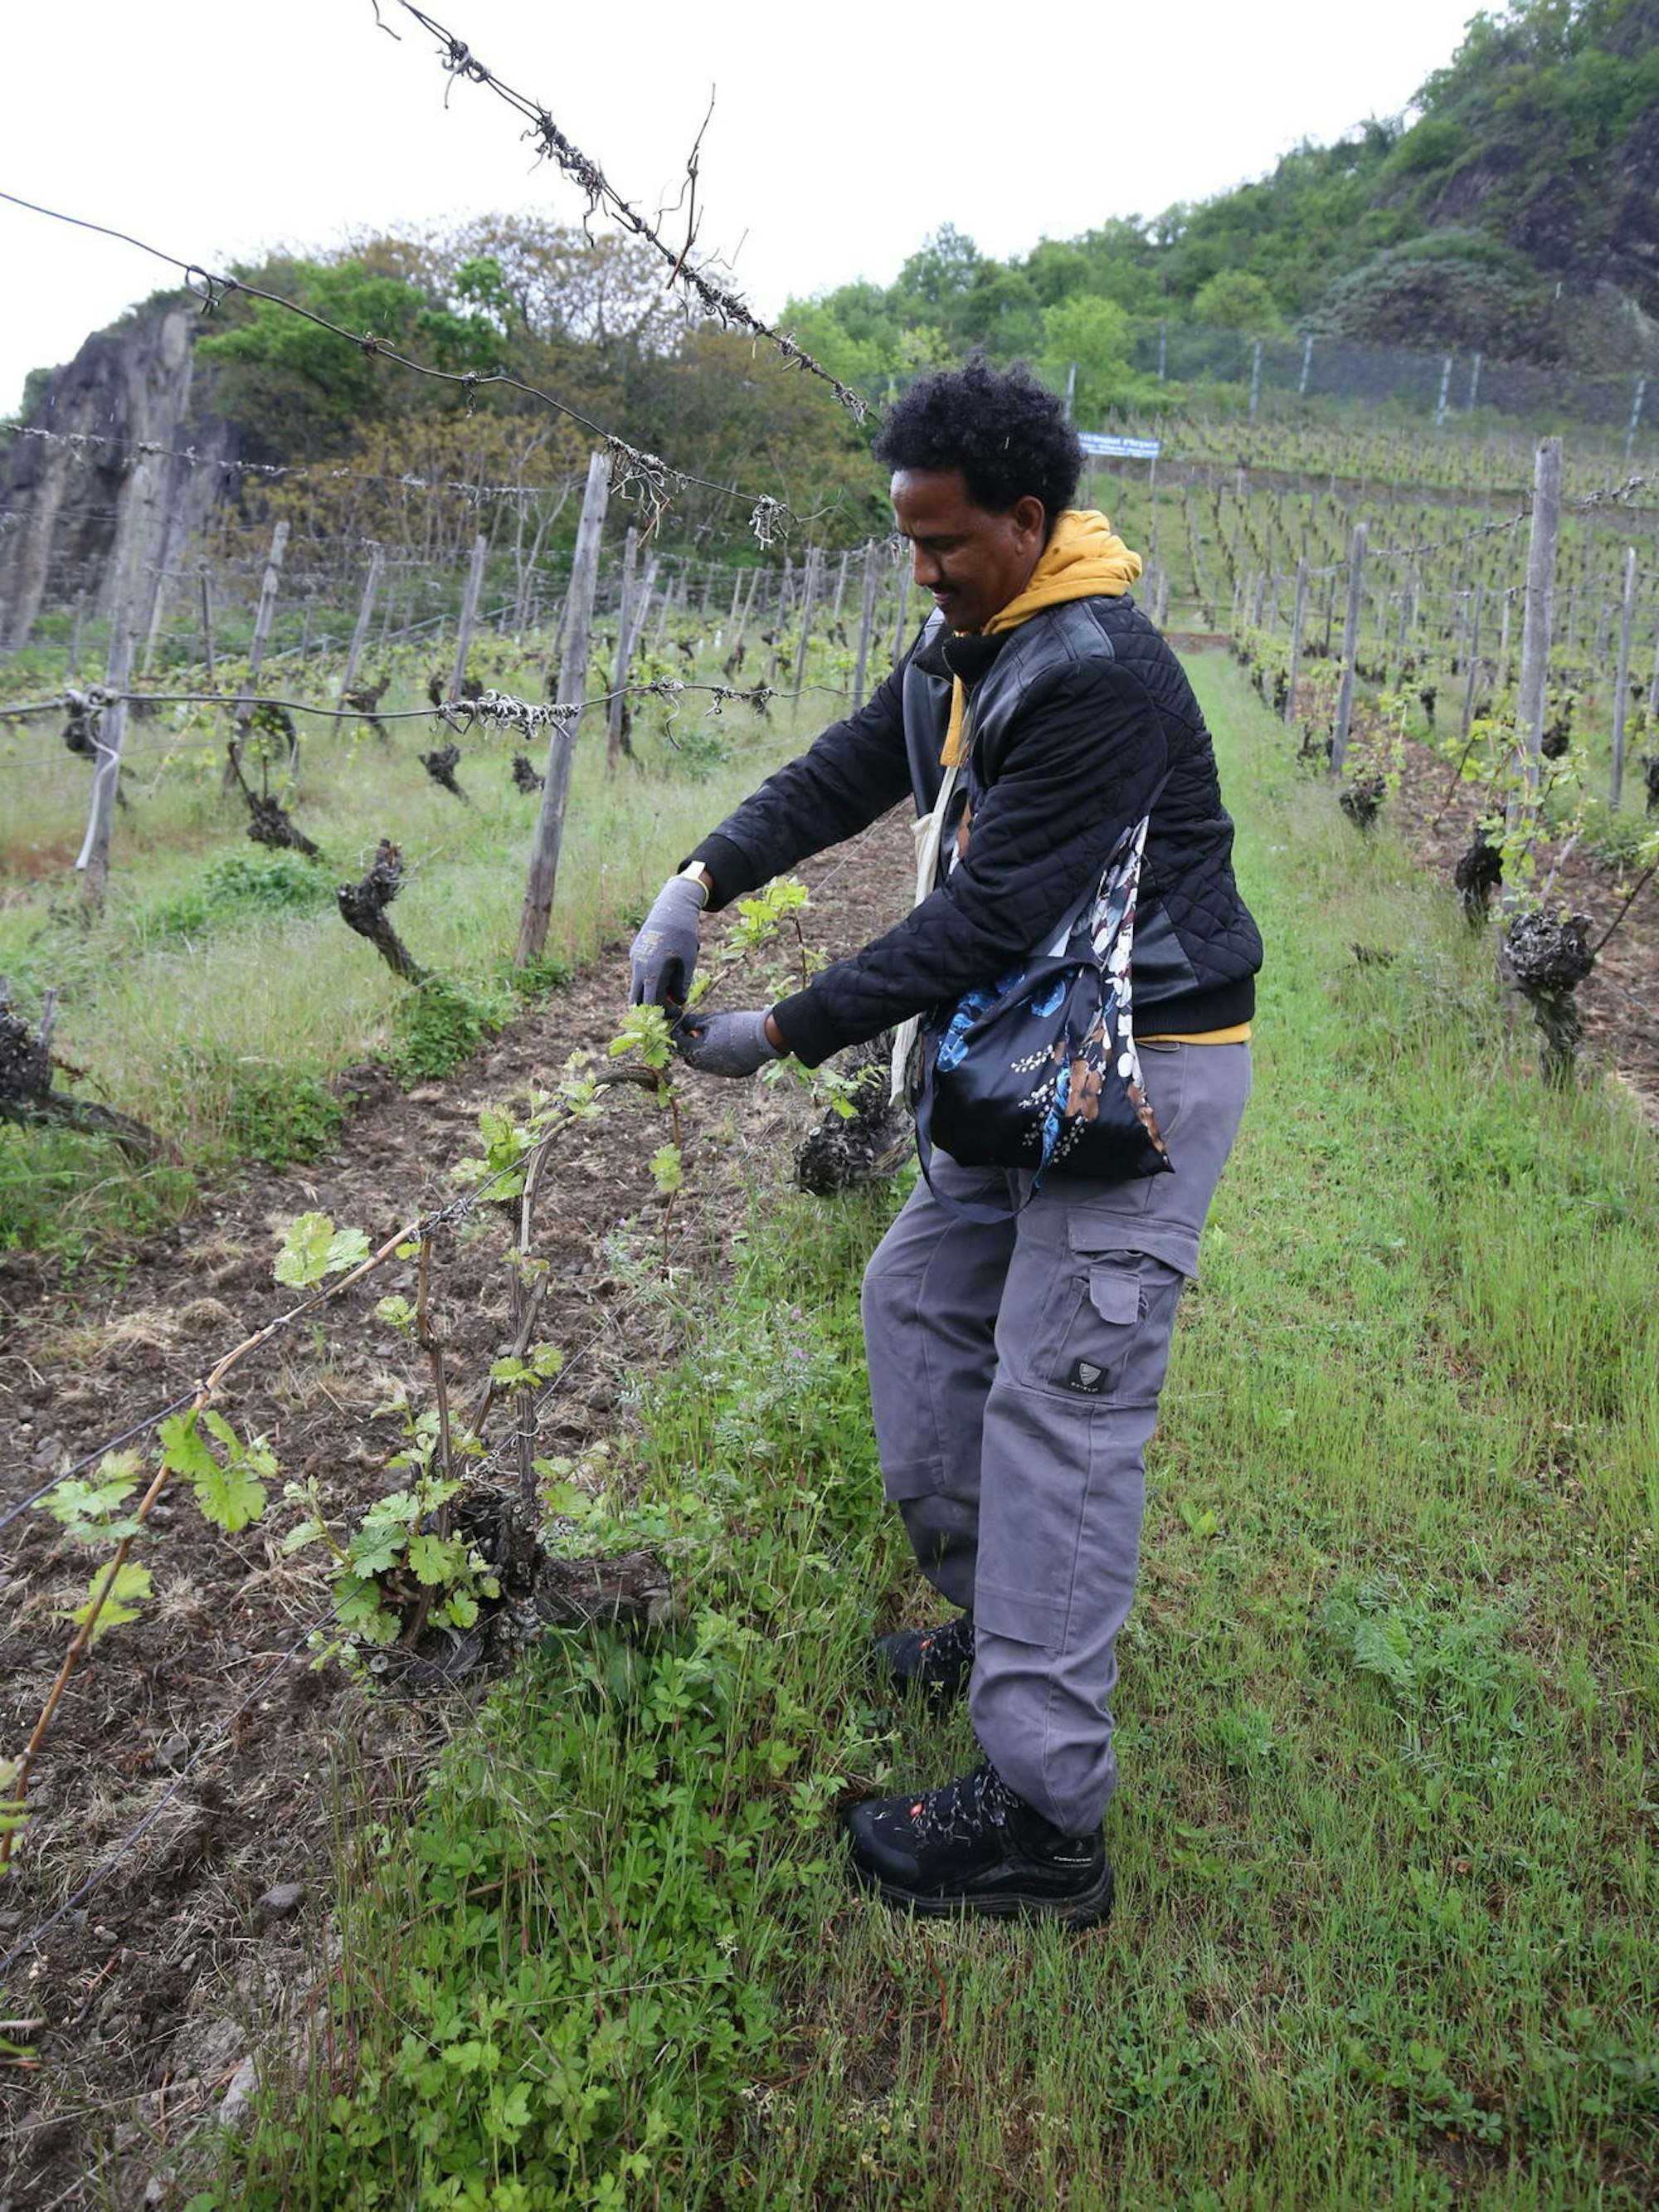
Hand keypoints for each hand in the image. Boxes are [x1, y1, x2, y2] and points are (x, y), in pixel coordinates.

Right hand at [629, 872, 706, 1008]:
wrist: (672, 908)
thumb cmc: (684, 936)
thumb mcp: (688, 962)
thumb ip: (681, 986)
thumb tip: (677, 1002)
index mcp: (653, 971)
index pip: (653, 1003)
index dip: (665, 1012)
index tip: (678, 1011)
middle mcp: (639, 967)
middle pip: (637, 1000)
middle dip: (652, 1008)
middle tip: (669, 1007)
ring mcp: (634, 959)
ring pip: (636, 987)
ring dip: (650, 994)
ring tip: (669, 989)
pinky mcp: (634, 953)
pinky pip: (638, 974)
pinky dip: (648, 981)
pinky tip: (664, 973)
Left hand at [672, 1008, 782, 1077]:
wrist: (764, 1037)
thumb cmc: (736, 1025)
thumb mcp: (712, 1019)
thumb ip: (693, 1022)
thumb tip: (683, 1022)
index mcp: (697, 1052)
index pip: (678, 1043)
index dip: (677, 1031)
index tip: (680, 1023)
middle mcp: (705, 1066)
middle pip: (689, 1056)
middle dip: (689, 1043)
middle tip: (695, 1030)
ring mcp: (719, 1071)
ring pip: (704, 1062)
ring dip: (703, 1050)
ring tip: (713, 1036)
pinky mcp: (732, 1073)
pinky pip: (718, 1065)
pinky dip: (717, 1056)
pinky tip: (726, 1044)